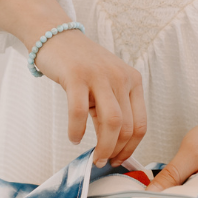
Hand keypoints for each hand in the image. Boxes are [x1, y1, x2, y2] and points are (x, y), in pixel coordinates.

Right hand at [0, 0, 146, 166]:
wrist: (57, 36)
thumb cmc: (81, 65)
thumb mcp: (105, 84)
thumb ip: (113, 108)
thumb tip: (115, 147)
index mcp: (132, 80)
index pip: (140, 124)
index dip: (131, 148)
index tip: (118, 160)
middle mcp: (121, 77)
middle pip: (127, 126)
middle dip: (116, 151)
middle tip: (103, 162)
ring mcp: (99, 75)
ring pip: (111, 122)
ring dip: (103, 146)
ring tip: (93, 157)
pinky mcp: (77, 75)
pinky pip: (81, 111)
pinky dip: (77, 130)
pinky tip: (74, 137)